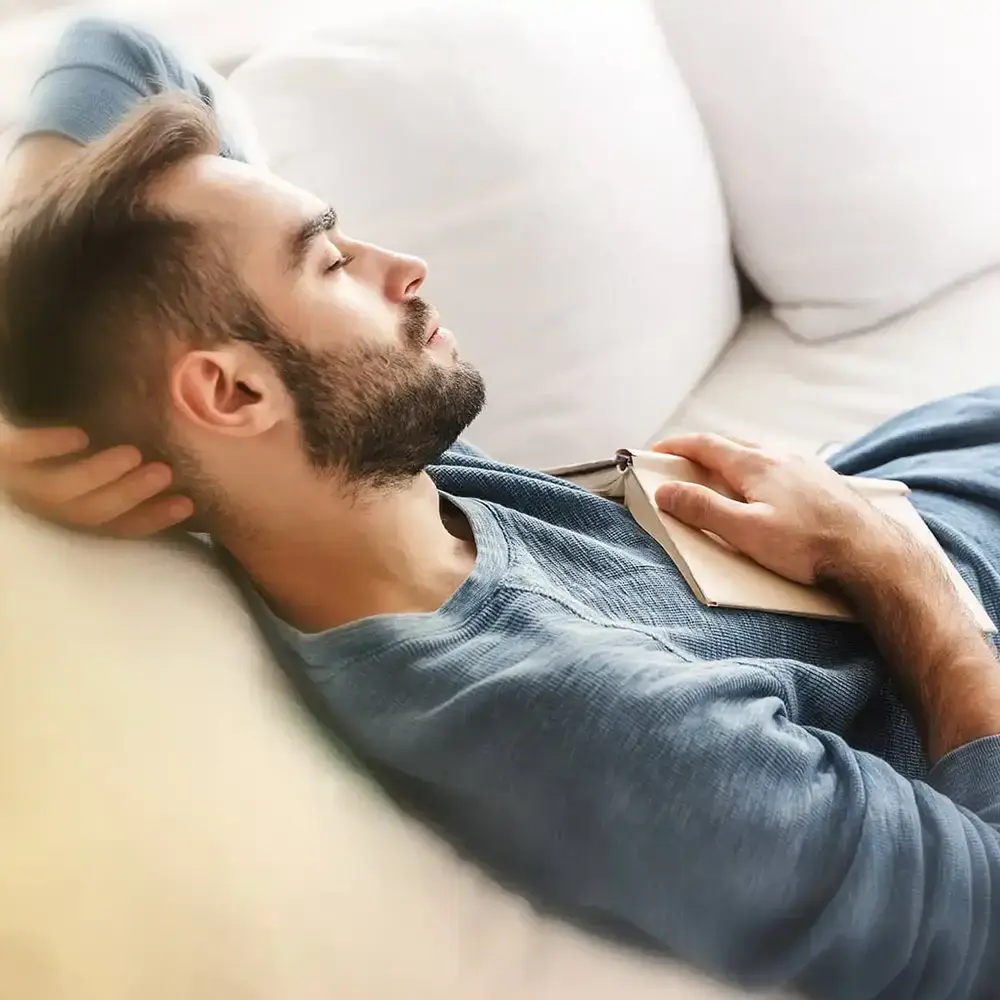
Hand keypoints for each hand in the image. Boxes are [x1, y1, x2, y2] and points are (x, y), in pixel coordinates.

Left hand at [0, 425, 192, 536]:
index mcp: (61, 521)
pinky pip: (21, 456)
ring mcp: (16, 488)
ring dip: (100, 474)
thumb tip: (162, 476)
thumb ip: (100, 487)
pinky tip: (78, 435)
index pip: (113, 528)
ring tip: (132, 453)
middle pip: (89, 512)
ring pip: (61, 491)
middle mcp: (39, 512)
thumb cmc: (25, 474)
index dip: (151, 519)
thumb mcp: (64, 487)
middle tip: (164, 472)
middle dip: (129, 495)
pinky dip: (50, 447)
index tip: (187, 502)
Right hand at [650, 433, 897, 584]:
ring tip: (720, 476)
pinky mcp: (824, 482)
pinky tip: (766, 490)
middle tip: (683, 463)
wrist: (872, 555)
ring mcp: (806, 467)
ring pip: (760, 453)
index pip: (706, 444)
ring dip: (733, 459)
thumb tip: (667, 491)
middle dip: (703, 450)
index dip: (677, 446)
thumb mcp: (745, 532)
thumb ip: (703, 509)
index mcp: (756, 465)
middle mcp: (782, 457)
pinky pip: (782, 466)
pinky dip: (760, 470)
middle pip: (733, 443)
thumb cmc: (808, 546)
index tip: (657, 450)